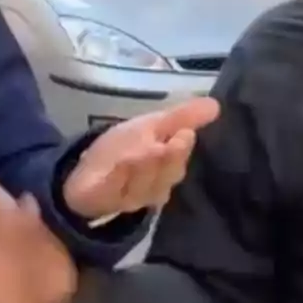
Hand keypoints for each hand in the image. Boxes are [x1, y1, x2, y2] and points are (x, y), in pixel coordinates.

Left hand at [63, 97, 218, 220]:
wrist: (86, 174)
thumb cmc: (124, 148)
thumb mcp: (151, 126)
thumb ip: (183, 117)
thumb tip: (216, 104)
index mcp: (165, 170)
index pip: (177, 163)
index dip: (180, 151)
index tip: (185, 133)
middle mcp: (150, 187)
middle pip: (163, 177)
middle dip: (166, 159)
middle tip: (171, 142)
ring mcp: (126, 195)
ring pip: (141, 186)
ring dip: (143, 166)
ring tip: (147, 148)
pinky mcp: (101, 198)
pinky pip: (112, 190)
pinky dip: (118, 176)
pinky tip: (121, 161)